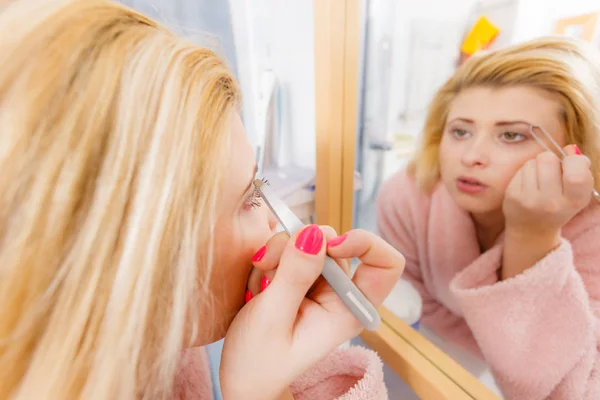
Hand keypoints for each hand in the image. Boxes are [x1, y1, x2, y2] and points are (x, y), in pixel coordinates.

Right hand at [219, 225, 403, 399]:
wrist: (239, 378)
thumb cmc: (257, 362)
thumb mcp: (273, 318)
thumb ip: (295, 275)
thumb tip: (314, 232)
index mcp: (348, 310)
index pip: (386, 265)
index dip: (364, 243)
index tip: (328, 245)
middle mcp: (338, 294)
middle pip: (334, 244)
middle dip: (298, 246)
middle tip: (266, 265)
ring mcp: (318, 285)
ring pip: (307, 242)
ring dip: (278, 253)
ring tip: (259, 284)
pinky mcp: (298, 280)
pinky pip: (289, 250)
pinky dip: (270, 259)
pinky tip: (258, 284)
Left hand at [503, 145, 592, 238]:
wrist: (532, 230)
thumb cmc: (559, 205)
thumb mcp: (576, 193)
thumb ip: (580, 170)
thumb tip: (570, 149)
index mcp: (573, 202)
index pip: (577, 174)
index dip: (574, 161)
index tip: (570, 164)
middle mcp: (551, 203)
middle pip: (548, 159)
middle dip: (551, 160)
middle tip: (551, 173)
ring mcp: (529, 200)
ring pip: (532, 162)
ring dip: (537, 166)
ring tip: (539, 182)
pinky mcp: (512, 196)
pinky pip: (520, 170)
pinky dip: (526, 173)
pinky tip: (528, 186)